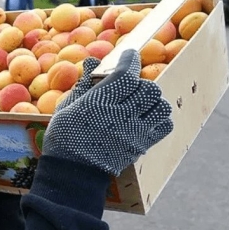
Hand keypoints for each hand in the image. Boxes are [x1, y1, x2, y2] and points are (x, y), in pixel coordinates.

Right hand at [42, 49, 172, 175]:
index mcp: (97, 105)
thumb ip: (83, 84)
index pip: (126, 74)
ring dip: (152, 99)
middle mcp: (120, 117)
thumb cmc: (63, 138)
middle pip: (147, 88)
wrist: (73, 174)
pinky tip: (145, 117)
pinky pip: (165, 124)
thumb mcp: (66, 109)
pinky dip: (159, 117)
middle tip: (128, 85)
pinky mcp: (142, 146)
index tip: (129, 54)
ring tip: (138, 102)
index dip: (130, 60)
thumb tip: (93, 61)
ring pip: (161, 105)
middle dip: (139, 82)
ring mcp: (134, 133)